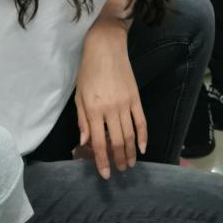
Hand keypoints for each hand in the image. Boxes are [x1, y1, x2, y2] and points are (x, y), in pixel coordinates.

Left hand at [76, 25, 147, 177]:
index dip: (102, 160)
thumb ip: (82, 120)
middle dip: (118, 160)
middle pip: (117, 142)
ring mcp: (126, 104)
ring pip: (130, 135)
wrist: (106, 48)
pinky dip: (143, 137)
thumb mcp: (79, 95)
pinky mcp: (136, 99)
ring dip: (131, 152)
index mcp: (94, 110)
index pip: (98, 142)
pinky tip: (142, 148)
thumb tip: (84, 142)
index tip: (105, 174)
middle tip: (119, 170)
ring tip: (130, 164)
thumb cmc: (88, 71)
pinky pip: (142, 122)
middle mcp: (111, 110)